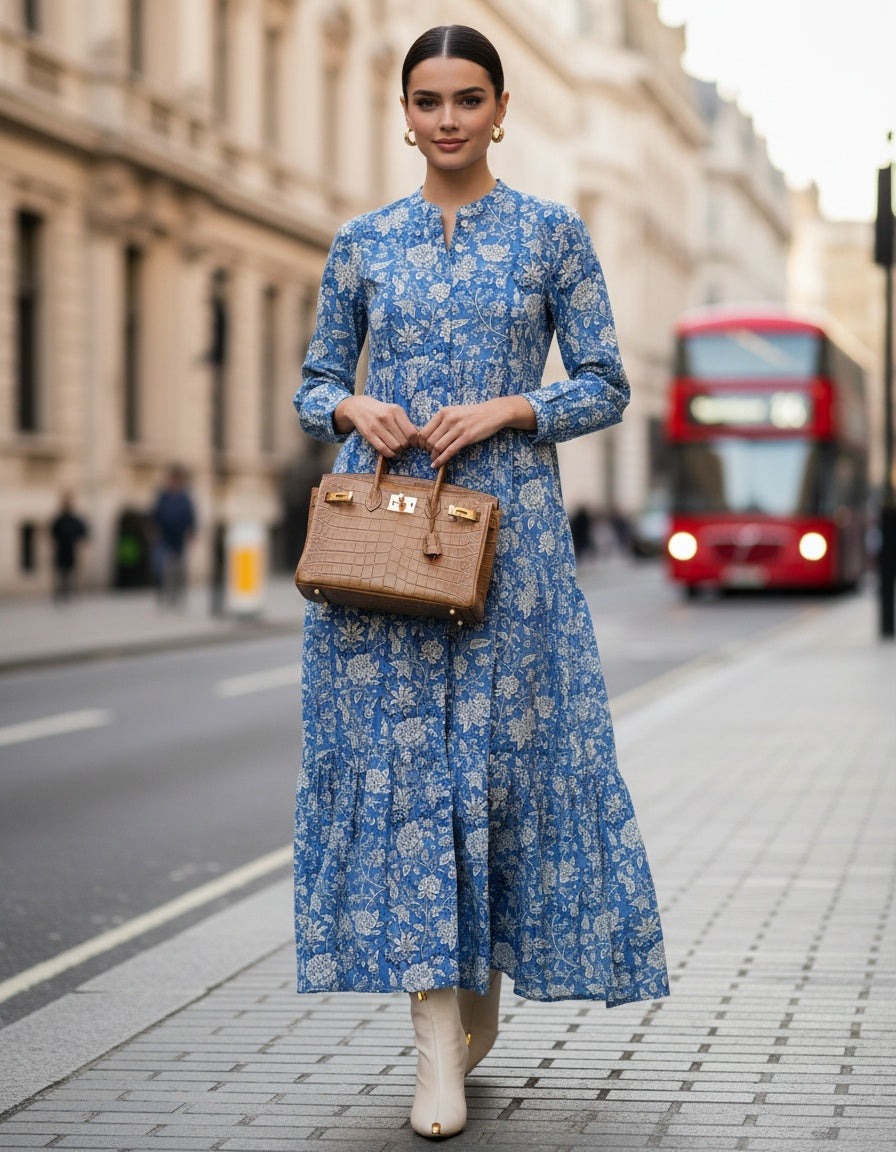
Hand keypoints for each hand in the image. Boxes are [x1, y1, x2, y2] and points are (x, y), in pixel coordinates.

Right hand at [333, 395, 418, 456]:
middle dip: (405, 446)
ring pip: (395, 447)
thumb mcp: (395, 410)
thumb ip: (405, 422)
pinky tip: (391, 451)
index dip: (415, 441)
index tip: (414, 443)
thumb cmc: (381, 410)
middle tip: (403, 444)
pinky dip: (390, 454)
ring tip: (397, 447)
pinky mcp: (369, 434)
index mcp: (396, 410)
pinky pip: (383, 449)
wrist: (359, 407)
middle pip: (404, 441)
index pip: (412, 432)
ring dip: (398, 451)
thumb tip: (417, 437)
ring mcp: (376, 426)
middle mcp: (386, 417)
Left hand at [419, 397, 536, 466]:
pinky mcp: (466, 438)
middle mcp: (448, 419)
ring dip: (433, 456)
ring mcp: (458, 429)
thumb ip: (441, 421)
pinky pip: (449, 451)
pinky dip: (440, 460)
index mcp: (443, 413)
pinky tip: (436, 465)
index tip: (422, 448)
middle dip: (426, 450)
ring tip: (433, 460)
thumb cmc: (472, 414)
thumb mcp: (454, 412)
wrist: (492, 413)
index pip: (424, 431)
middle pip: (429, 440)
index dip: (420, 442)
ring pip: (437, 446)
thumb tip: (427, 435)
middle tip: (428, 454)